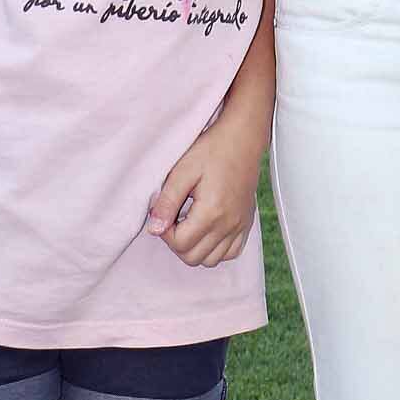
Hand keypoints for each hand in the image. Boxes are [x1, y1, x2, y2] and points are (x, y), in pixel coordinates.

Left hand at [146, 126, 260, 265]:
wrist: (242, 139)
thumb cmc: (212, 150)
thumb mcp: (182, 172)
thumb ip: (166, 202)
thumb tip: (153, 229)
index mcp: (211, 212)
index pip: (179, 244)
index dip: (164, 232)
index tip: (162, 212)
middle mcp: (228, 224)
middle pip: (193, 257)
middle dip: (176, 242)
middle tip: (173, 218)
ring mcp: (239, 226)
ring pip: (211, 260)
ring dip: (195, 248)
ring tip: (189, 224)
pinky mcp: (246, 224)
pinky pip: (230, 253)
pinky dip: (215, 249)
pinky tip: (207, 230)